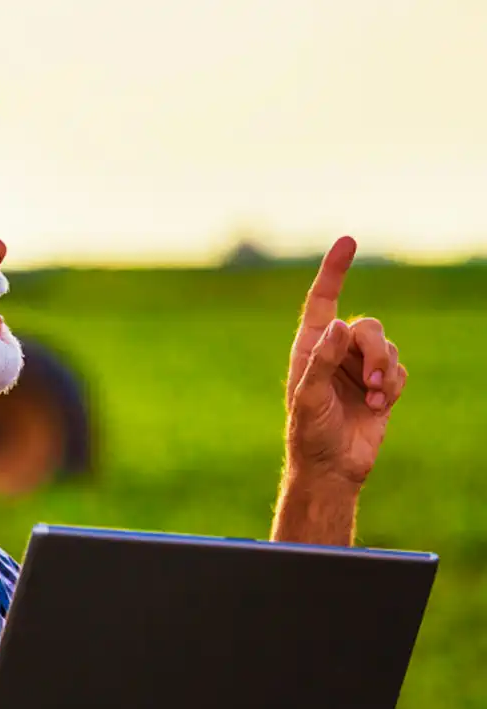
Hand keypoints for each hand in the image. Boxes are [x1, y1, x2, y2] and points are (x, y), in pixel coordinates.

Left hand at [283, 236, 406, 486]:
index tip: (348, 241)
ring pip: (387, 346)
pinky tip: (378, 407)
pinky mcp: (380, 386)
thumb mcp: (309, 397)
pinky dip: (394, 386)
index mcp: (310, 347)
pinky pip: (400, 369)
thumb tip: (338, 324)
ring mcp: (358, 368)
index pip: (323, 300)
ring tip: (373, 398)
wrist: (332, 467)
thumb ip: (322, 361)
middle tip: (371, 382)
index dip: (335, 270)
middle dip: (375, 351)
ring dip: (385, 370)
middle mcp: (335, 352)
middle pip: (368, 326)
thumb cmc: (309, 433)